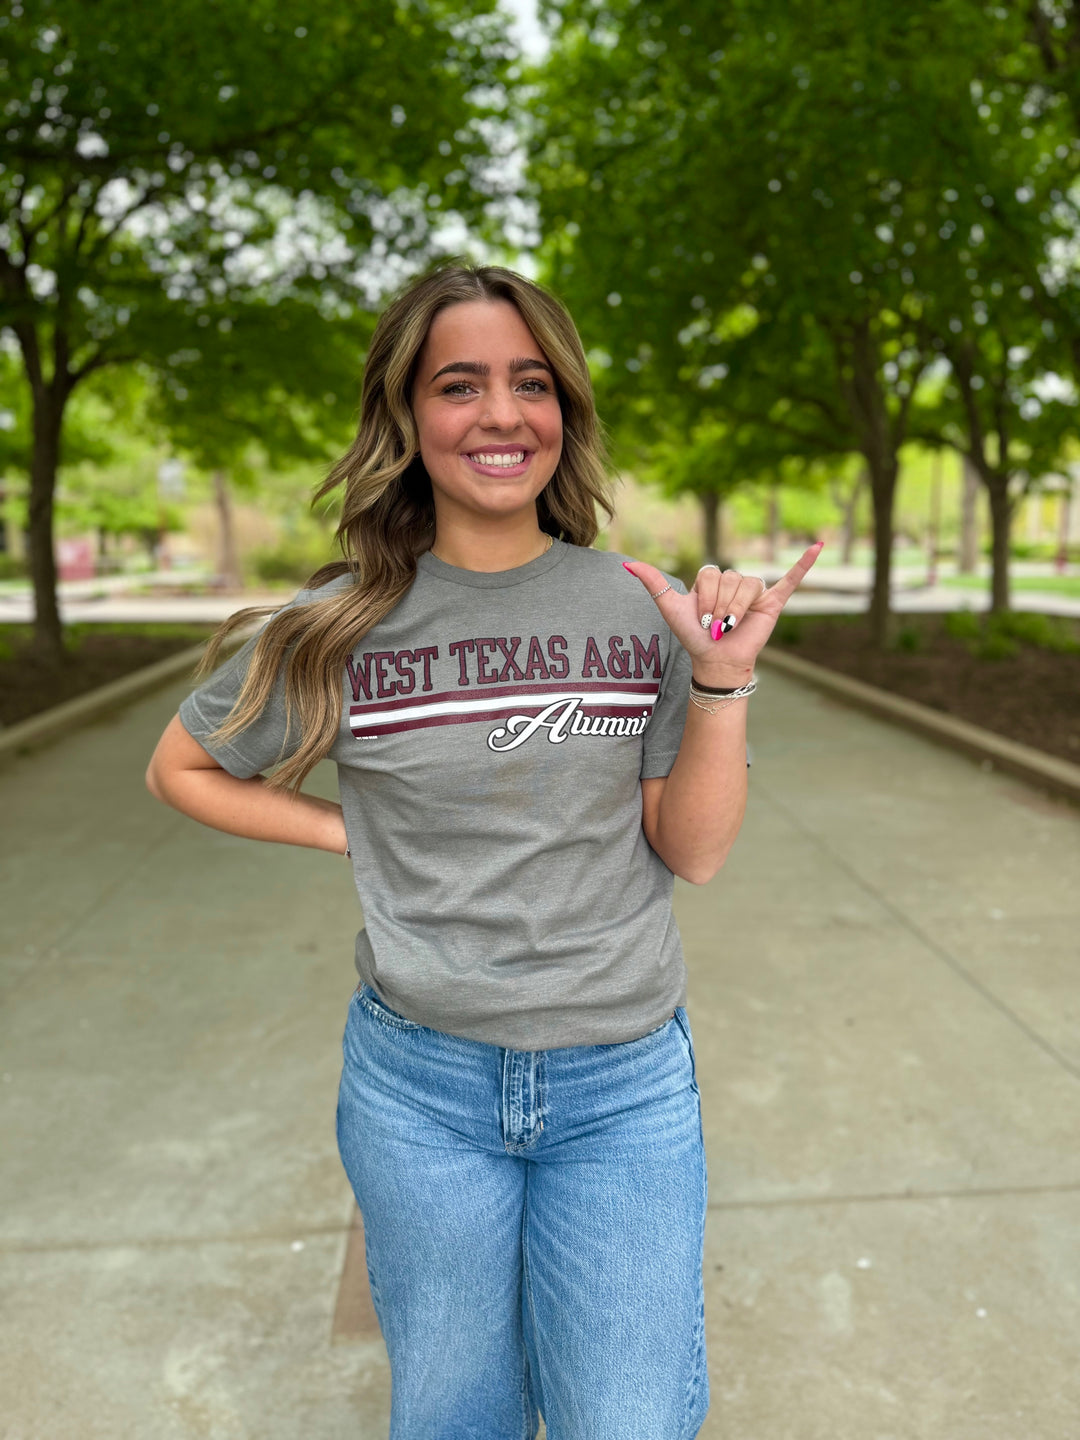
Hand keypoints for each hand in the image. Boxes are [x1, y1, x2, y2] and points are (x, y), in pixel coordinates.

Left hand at [622, 543, 823, 684]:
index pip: (711, 573)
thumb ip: (652, 583)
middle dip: (719, 606)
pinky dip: (805, 563)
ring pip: (748, 585)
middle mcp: (734, 581)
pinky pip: (791, 579)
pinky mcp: (773, 601)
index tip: (700, 618)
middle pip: (729, 579)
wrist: (714, 660)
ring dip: (736, 610)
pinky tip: (818, 546)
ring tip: (731, 626)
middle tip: (717, 626)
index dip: (704, 597)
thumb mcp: (669, 606)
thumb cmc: (693, 635)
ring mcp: (755, 591)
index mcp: (713, 577)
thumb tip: (626, 562)